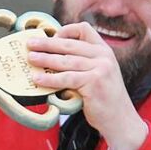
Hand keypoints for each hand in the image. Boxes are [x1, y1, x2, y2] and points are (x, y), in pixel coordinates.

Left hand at [25, 22, 147, 149]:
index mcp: (104, 50)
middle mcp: (103, 56)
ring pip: (66, 61)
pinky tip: (38, 79)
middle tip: (30, 44)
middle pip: (69, 44)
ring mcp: (100, 68)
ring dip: (45, 59)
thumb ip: (83, 62)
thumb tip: (51, 56)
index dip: (66, 30)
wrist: (120, 119)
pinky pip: (66, 78)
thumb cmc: (104, 98)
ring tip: (30, 59)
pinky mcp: (94, 82)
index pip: (84, 30)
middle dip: (47, 43)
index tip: (52, 36)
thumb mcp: (98, 73)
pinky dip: (50, 79)